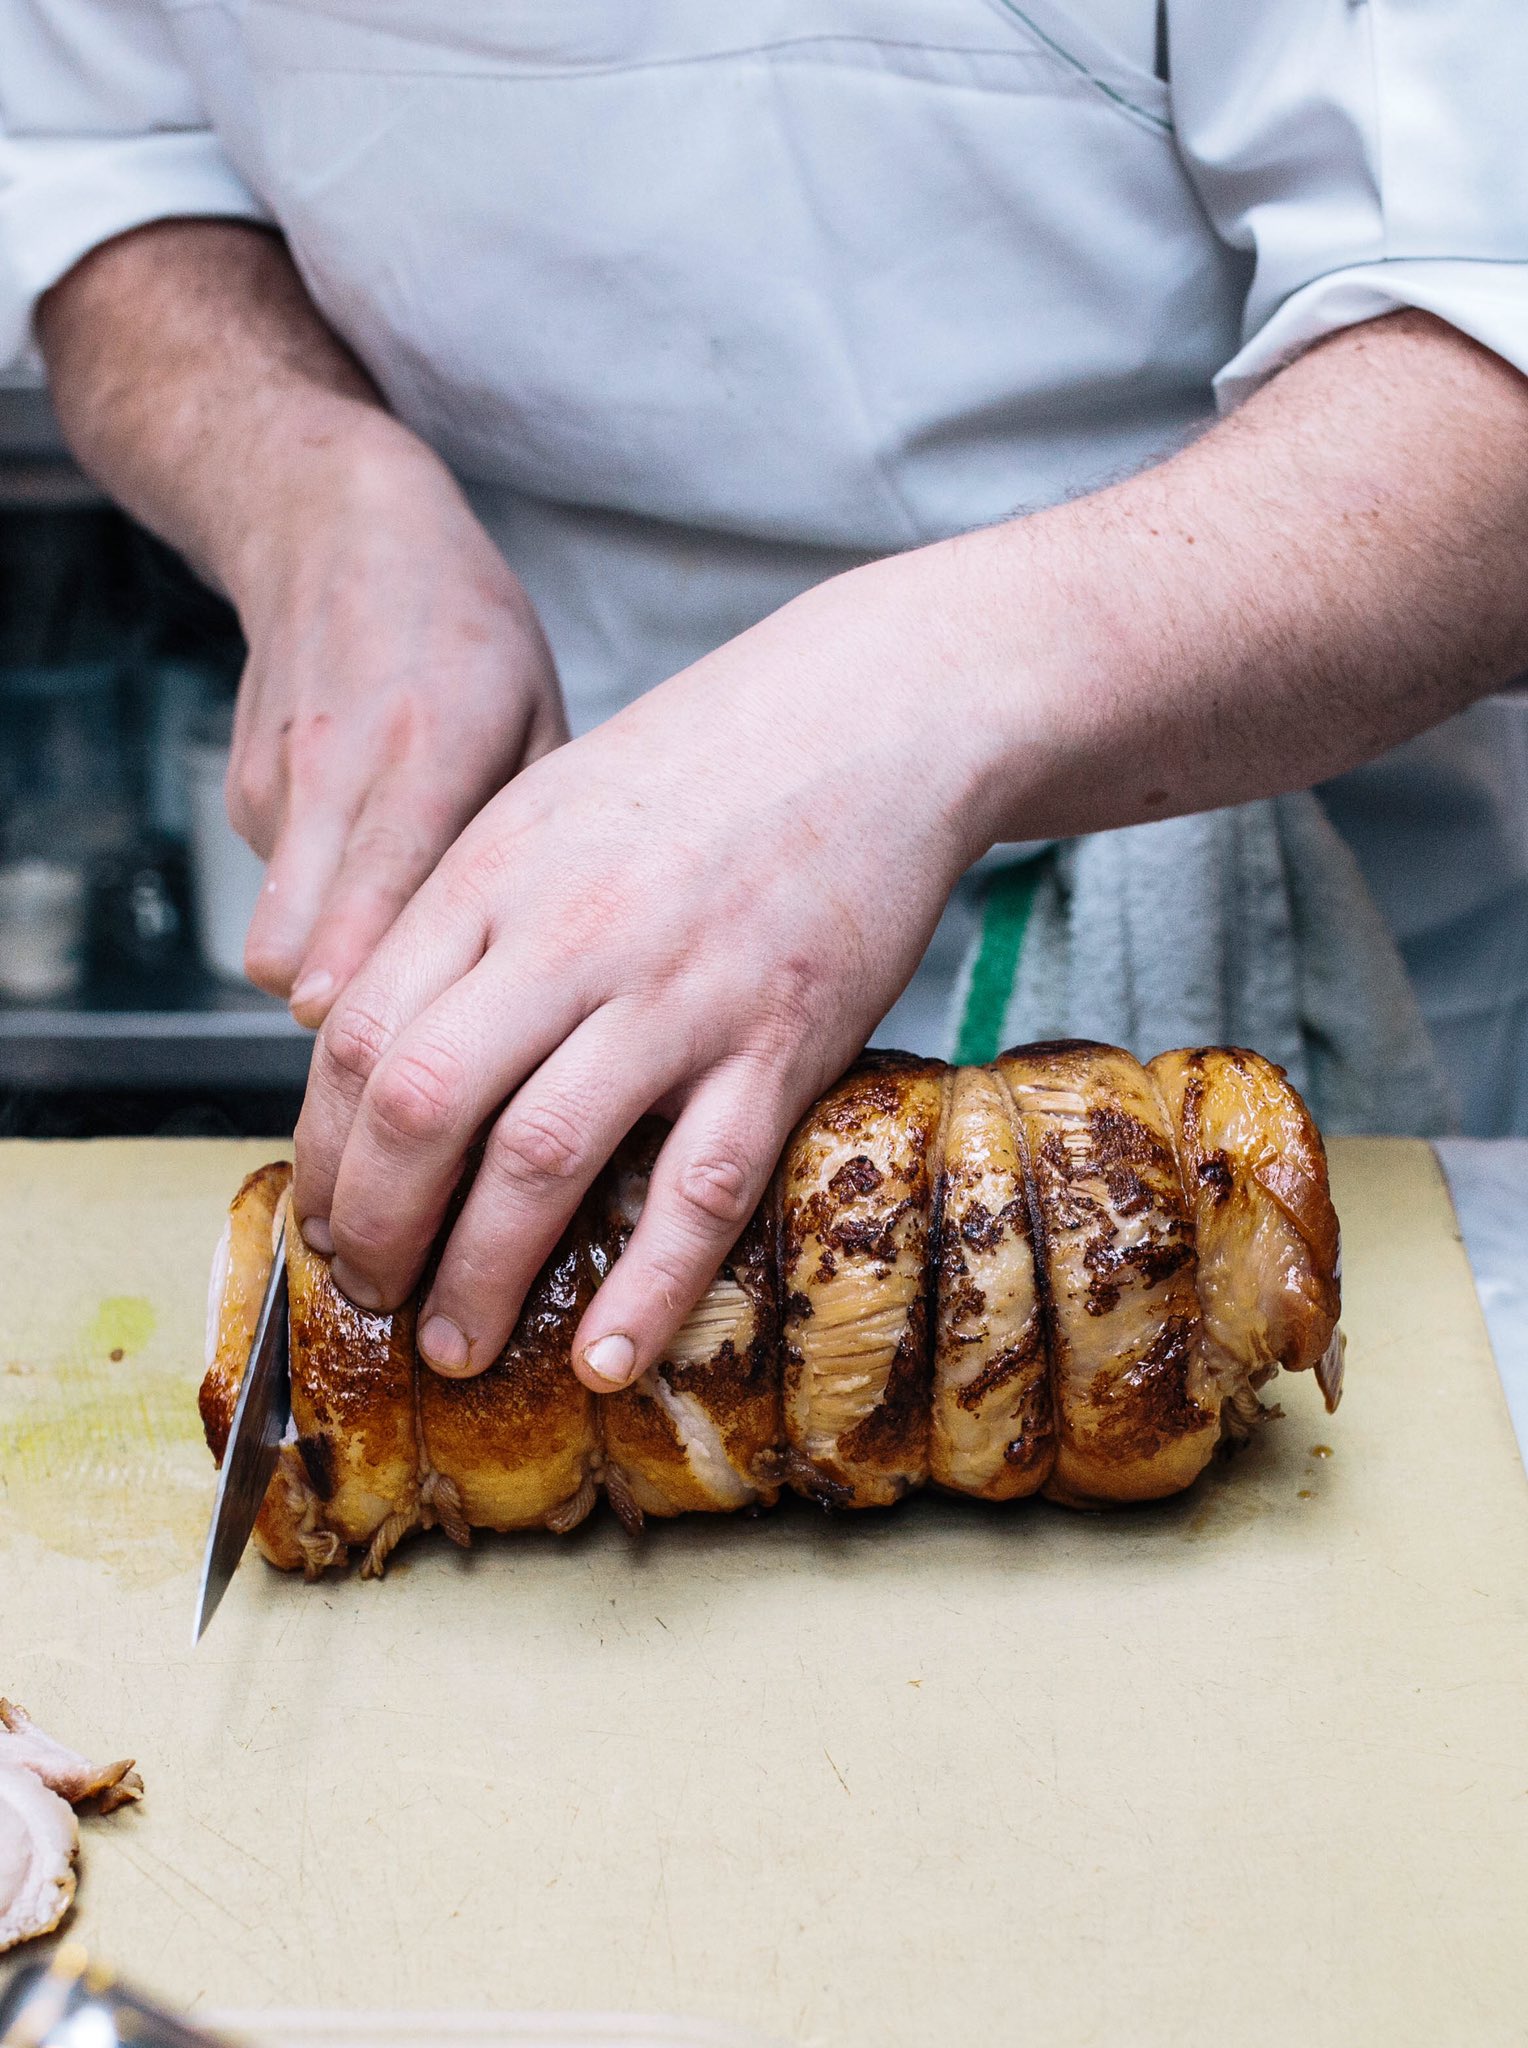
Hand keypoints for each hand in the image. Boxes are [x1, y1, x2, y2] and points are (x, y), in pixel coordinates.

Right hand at [225, 421, 566, 1022]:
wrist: (331, 527)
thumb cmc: (464, 630)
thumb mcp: (538, 712)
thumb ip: (540, 836)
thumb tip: (563, 964)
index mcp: (429, 749)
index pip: (379, 889)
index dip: (371, 985)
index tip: (386, 1059)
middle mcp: (337, 773)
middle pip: (294, 948)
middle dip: (345, 1013)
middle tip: (412, 1050)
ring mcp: (276, 786)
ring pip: (279, 936)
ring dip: (337, 964)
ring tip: (410, 945)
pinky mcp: (242, 796)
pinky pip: (282, 892)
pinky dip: (326, 903)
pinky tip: (372, 856)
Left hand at [290, 549, 1002, 1389]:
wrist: (871, 715)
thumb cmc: (703, 771)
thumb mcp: (546, 811)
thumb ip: (462, 915)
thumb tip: (384, 1041)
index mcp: (494, 877)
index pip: (360, 1036)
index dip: (323, 1150)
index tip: (327, 1216)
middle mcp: (569, 937)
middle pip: (423, 1105)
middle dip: (375, 1227)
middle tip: (371, 1295)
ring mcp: (678, 993)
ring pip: (540, 1158)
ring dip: (480, 1275)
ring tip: (458, 1346)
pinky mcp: (782, 1042)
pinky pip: (700, 1187)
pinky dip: (647, 1287)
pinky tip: (608, 1357)